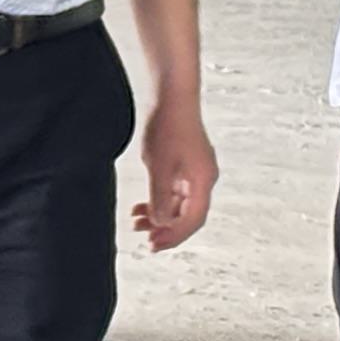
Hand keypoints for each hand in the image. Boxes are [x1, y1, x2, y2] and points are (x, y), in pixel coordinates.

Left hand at [131, 95, 217, 252]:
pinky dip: (160, 199)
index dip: (174, 235)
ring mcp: (196, 170)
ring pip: (180, 203)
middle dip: (166, 229)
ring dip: (160, 215)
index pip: (193, 219)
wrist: (171, 95)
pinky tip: (141, 204)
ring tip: (136, 222)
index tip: (154, 245)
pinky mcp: (186, 163)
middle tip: (145, 241)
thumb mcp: (159, 165)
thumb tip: (162, 223)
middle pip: (188, 214)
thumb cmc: (166, 126)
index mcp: (203, 180)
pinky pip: (176, 190)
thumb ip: (160, 196)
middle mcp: (204, 178)